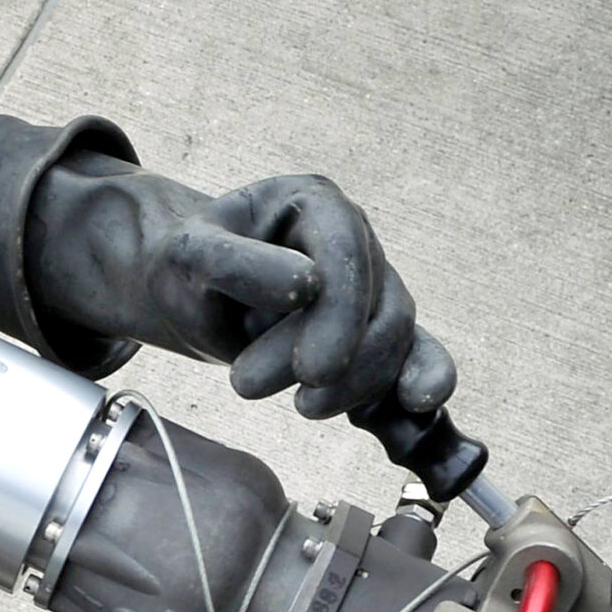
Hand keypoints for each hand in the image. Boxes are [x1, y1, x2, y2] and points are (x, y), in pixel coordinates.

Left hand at [25, 158, 454, 420]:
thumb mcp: (192, 257)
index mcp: (315, 205)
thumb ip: (240, 264)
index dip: (338, 315)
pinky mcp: (373, 332)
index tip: (310, 370)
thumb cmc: (189, 268)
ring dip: (352, 385)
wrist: (191, 293)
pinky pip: (413, 353)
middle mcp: (354, 241)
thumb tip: (307, 284)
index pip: (346, 257)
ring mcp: (370, 286)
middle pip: (377, 306)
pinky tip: (422, 404)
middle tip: (246, 385)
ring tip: (297, 406)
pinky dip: (420, 379)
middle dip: (334, 360)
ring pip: (392, 339)